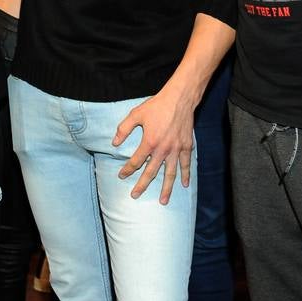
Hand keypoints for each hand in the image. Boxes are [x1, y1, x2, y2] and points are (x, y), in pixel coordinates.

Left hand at [113, 84, 196, 203]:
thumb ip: (123, 129)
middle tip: (135, 195)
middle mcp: (163, 149)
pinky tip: (184, 185)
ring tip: (163, 201)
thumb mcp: (136, 114)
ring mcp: (176, 149)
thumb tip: (114, 143)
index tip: (121, 176)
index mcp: (149, 142)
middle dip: (142, 185)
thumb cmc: (156, 106)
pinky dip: (185, 175)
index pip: (136, 161)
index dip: (127, 170)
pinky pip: (186, 164)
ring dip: (166, 188)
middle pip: (151, 172)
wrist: (179, 99)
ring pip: (170, 173)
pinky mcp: (187, 147)